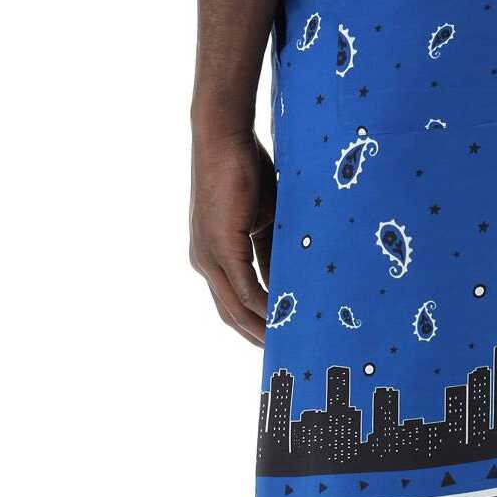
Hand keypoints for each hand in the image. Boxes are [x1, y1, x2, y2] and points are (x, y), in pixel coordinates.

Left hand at [189, 130, 276, 345]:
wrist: (224, 138)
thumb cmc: (246, 171)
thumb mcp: (265, 221)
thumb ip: (272, 252)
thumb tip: (290, 279)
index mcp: (214, 257)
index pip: (233, 303)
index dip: (255, 324)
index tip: (280, 341)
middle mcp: (207, 262)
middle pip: (231, 315)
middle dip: (258, 337)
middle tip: (286, 357)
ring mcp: (210, 257)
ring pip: (235, 308)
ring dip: (262, 329)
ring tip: (290, 346)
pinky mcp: (220, 246)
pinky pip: (243, 289)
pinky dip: (263, 307)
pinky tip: (283, 320)